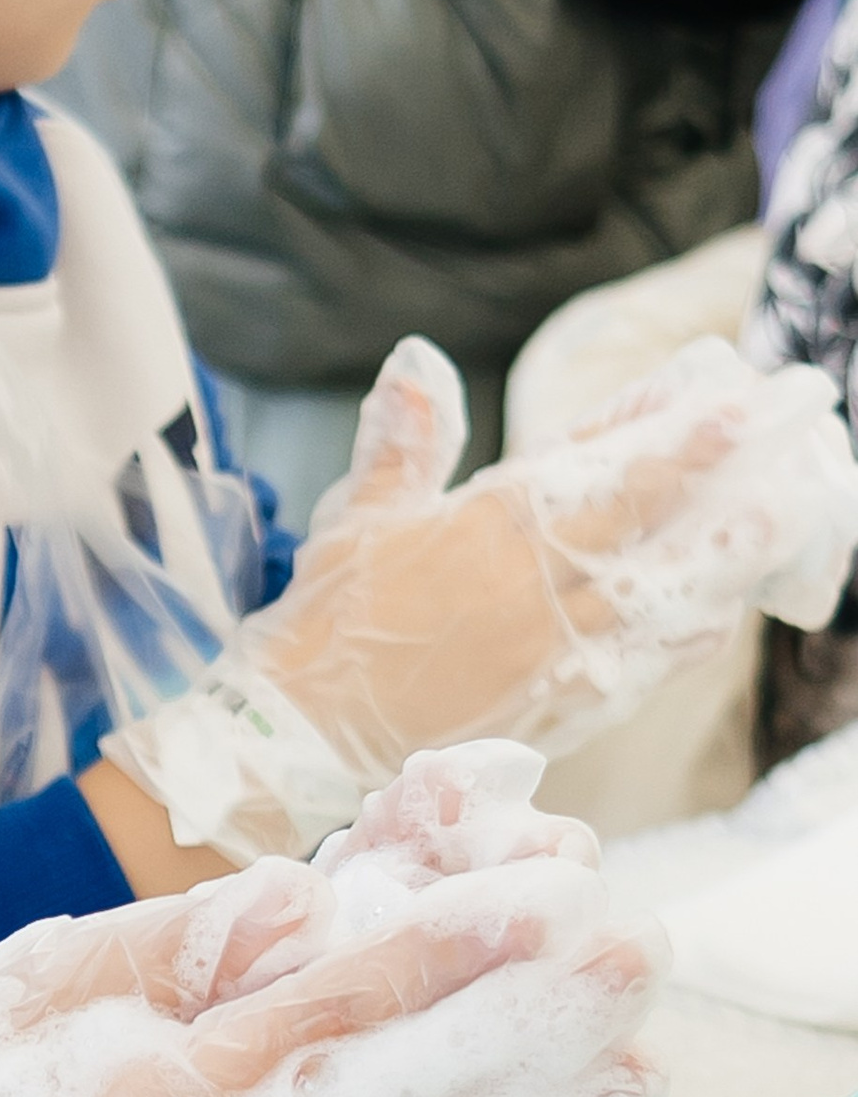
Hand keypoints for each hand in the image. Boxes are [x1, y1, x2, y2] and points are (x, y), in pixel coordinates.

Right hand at [107, 335, 857, 863]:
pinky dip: (692, 633)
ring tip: (786, 509)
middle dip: (727, 472)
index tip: (732, 393)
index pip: (603, 458)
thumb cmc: (326, 622)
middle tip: (791, 431)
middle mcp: (543, 581)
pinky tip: (724, 609)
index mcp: (494, 521)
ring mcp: (563, 648)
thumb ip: (405, 437)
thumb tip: (418, 357)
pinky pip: (650, 664)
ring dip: (731, 548)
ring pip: (672, 588)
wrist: (305, 739)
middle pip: (658, 516)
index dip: (671, 424)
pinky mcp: (565, 708)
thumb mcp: (357, 515)